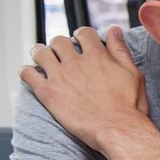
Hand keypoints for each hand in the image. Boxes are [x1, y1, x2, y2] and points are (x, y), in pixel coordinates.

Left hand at [19, 26, 148, 152]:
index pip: (83, 33)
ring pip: (40, 53)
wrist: (117, 129)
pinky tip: (32, 75)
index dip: (81, 35)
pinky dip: (27, 72)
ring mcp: (60, 76)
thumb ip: (121, 50)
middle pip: (59, 41)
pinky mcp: (48, 93)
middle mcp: (76, 62)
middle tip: (60, 53)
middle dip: (59, 45)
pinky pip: (27, 74)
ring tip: (42, 59)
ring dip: (40, 53)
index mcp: (97, 56)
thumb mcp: (133, 73)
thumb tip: (115, 30)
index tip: (81, 42)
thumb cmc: (128, 106)